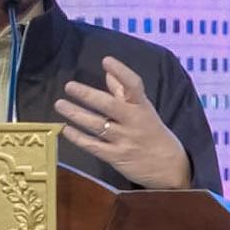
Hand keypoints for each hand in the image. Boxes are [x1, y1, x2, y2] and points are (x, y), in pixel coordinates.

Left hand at [59, 56, 191, 189]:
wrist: (169, 168)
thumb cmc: (154, 135)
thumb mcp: (145, 111)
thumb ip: (125, 93)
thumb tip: (108, 73)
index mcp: (142, 107)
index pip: (133, 85)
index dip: (121, 71)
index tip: (106, 61)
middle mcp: (133, 121)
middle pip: (108, 105)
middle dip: (87, 94)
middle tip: (69, 86)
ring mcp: (124, 140)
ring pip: (96, 124)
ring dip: (76, 114)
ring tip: (60, 104)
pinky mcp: (116, 157)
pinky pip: (93, 146)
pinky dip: (78, 137)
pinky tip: (66, 129)